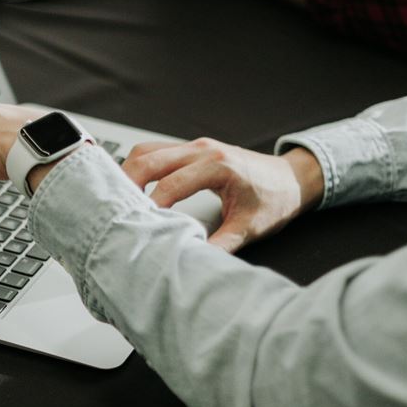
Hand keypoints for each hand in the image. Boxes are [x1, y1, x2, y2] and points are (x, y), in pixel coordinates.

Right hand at [122, 138, 323, 251]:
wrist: (292, 178)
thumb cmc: (275, 198)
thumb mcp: (250, 227)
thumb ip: (221, 244)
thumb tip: (194, 260)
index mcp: (218, 165)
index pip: (171, 183)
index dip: (151, 205)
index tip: (138, 224)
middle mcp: (203, 149)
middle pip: (150, 158)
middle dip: (127, 182)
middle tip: (114, 208)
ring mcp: (195, 146)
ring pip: (148, 150)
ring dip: (130, 171)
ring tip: (118, 198)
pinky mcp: (191, 149)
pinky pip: (156, 151)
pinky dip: (140, 167)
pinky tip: (133, 186)